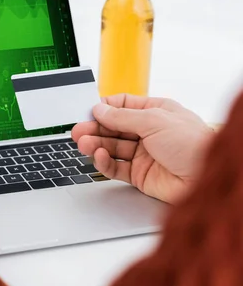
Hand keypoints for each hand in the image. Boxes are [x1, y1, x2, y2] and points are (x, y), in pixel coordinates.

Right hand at [72, 94, 213, 203]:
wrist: (208, 179)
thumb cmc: (194, 144)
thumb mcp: (154, 120)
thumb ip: (122, 117)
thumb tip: (100, 109)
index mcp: (156, 112)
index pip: (123, 106)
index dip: (104, 108)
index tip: (87, 110)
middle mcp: (149, 132)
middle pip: (113, 128)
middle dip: (94, 128)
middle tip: (77, 130)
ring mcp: (144, 154)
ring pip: (112, 148)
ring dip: (96, 145)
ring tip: (84, 144)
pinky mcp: (140, 175)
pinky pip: (116, 167)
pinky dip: (104, 162)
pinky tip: (99, 156)